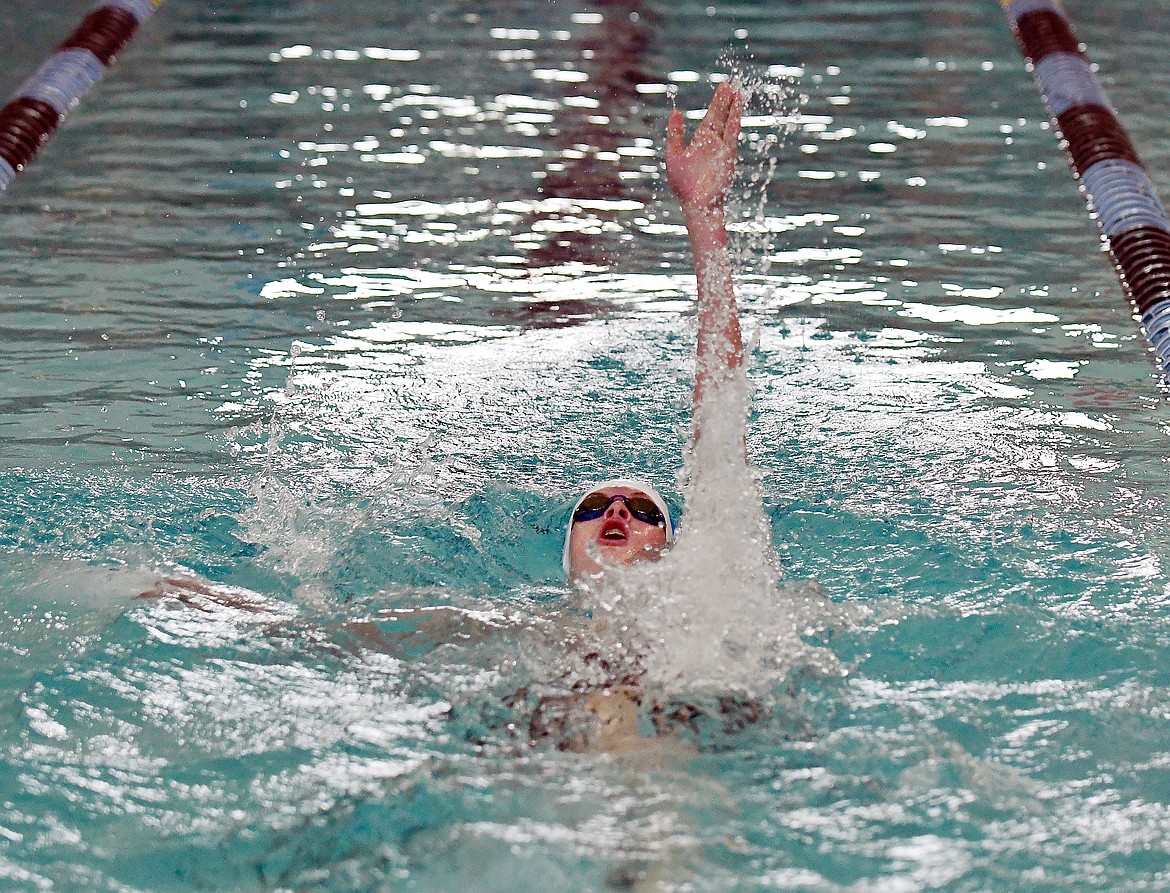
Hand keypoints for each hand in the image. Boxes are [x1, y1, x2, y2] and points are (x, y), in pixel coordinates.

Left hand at [665, 82, 742, 212]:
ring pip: (728, 123)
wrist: (696, 204)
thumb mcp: (674, 155)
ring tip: (737, 91)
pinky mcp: (727, 157)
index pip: (711, 117)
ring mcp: (721, 149)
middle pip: (720, 116)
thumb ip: (675, 134)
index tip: (723, 88)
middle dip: (724, 101)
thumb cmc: (684, 184)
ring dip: (732, 108)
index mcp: (701, 141)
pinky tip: (737, 109)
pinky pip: (731, 136)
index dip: (717, 103)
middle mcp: (713, 143)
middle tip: (729, 84)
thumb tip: (676, 112)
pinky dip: (734, 122)